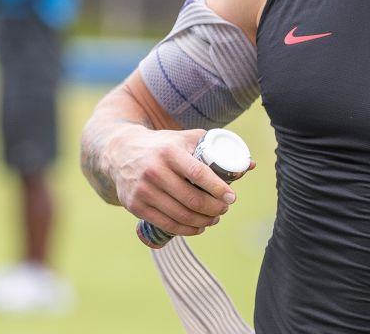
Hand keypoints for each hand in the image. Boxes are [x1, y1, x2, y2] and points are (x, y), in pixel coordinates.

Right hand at [107, 127, 247, 236]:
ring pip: (181, 215)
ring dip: (203, 221)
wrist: (119, 151)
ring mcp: (143, 190)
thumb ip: (214, 148)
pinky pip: (166, 224)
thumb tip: (250, 165)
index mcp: (169, 152)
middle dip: (215, 208)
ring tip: (214, 218)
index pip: (199, 174)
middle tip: (224, 208)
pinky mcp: (135, 205)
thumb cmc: (162, 146)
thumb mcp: (184, 139)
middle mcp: (154, 170)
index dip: (219, 189)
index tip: (232, 197)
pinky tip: (198, 227)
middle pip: (192, 200)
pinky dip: (186, 230)